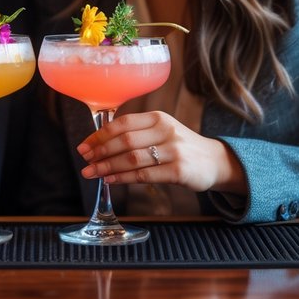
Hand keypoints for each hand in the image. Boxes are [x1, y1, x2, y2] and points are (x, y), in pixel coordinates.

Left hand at [76, 111, 245, 194]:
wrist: (214, 161)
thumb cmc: (180, 147)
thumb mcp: (162, 132)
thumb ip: (136, 134)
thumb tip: (100, 144)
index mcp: (158, 118)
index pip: (122, 123)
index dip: (100, 135)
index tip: (84, 146)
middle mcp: (165, 130)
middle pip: (124, 141)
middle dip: (100, 152)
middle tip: (85, 161)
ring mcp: (173, 150)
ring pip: (132, 158)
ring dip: (107, 167)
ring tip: (92, 173)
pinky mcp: (178, 170)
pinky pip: (144, 175)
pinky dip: (124, 178)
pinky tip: (111, 180)